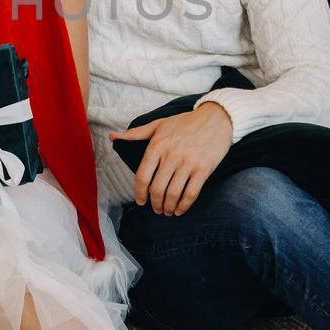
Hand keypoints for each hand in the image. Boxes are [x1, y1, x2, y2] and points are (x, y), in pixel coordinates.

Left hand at [108, 102, 233, 216]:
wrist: (216, 118)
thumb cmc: (185, 122)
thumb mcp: (159, 124)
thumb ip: (136, 133)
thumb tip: (113, 137)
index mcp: (157, 145)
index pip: (142, 176)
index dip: (139, 193)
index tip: (140, 201)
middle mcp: (171, 155)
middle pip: (157, 189)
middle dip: (154, 204)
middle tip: (156, 209)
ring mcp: (188, 163)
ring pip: (173, 193)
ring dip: (168, 207)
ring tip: (167, 211)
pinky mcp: (203, 169)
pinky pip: (191, 193)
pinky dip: (184, 206)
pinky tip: (180, 210)